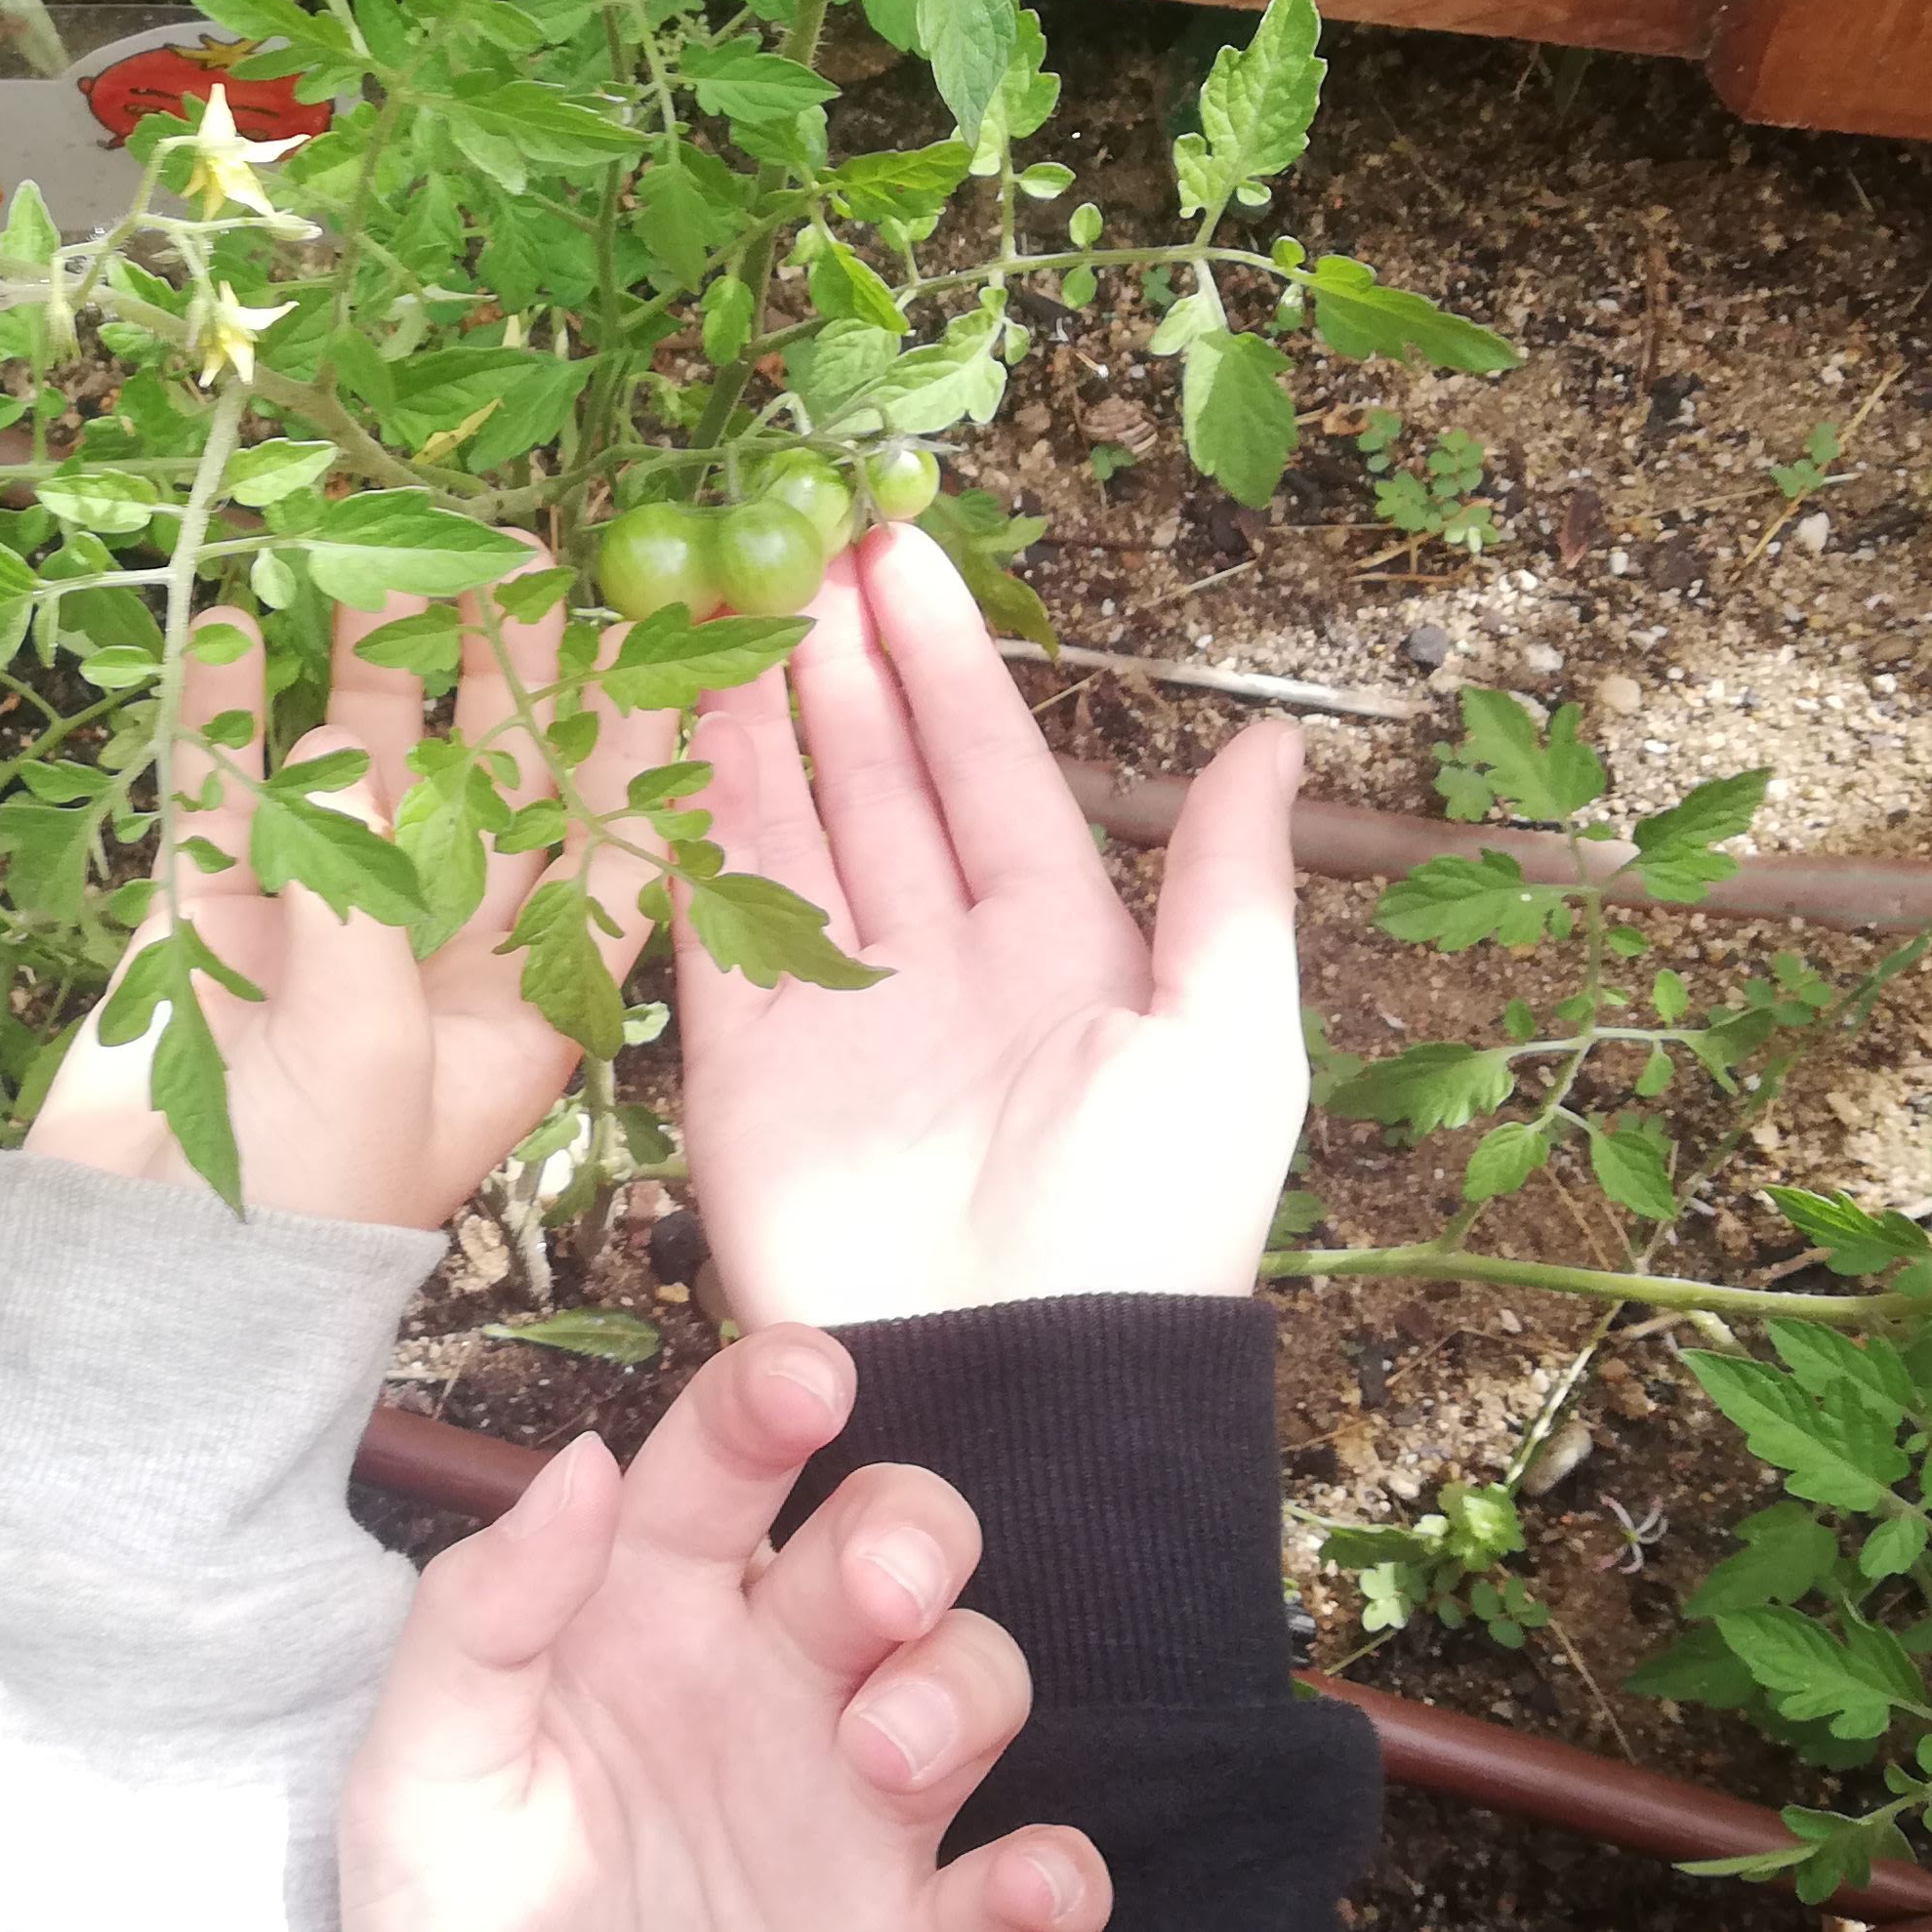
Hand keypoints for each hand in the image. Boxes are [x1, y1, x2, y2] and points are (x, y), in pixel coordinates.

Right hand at [24, 580, 672, 1230]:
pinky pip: (230, 792)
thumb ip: (365, 895)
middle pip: (487, 784)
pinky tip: (233, 625)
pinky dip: (228, 713)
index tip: (658, 639)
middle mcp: (436, 953)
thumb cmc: (307, 1197)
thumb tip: (343, 757)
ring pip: (358, 766)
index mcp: (524, 1007)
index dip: (638, 751)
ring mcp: (322, 925)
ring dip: (367, 667)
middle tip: (511, 555)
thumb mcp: (374, 1056)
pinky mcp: (215, 916)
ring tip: (375, 551)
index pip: (607, 855)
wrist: (147, 1283)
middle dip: (502, 673)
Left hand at [290, 1326, 1111, 1931]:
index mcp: (647, 1622)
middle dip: (911, 1531)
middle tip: (875, 1592)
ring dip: (964, 1689)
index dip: (774, 1400)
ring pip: (979, 1679)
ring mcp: (862, 1821)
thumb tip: (574, 1457)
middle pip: (893, 1541)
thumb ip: (480, 1619)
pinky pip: (1037, 1885)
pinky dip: (1057, 1875)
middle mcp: (774, 1690)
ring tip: (885, 1760)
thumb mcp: (416, 1788)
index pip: (726, 1468)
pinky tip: (1024, 1885)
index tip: (808, 1377)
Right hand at [674, 524, 1307, 1326]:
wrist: (1022, 1390)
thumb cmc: (1146, 1228)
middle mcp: (941, 964)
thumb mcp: (1229, 1041)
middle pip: (875, 780)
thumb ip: (1231, 886)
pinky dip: (682, 826)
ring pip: (784, 830)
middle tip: (794, 541)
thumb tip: (1274, 745)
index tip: (901, 552)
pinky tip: (658, 733)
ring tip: (720, 602)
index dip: (946, 660)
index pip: (990, 766)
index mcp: (1060, 948)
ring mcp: (835, 1012)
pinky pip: (706, 922)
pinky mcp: (742, 1071)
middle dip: (838, 665)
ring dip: (754, 720)